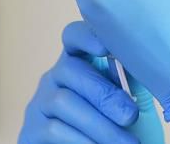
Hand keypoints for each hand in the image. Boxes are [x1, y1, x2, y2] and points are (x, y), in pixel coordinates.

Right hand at [18, 21, 163, 143]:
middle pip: (69, 69)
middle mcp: (55, 77)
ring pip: (63, 102)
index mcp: (80, 62)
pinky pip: (53, 130)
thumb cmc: (121, 127)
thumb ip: (133, 77)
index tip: (105, 48)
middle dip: (104, 94)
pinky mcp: (30, 131)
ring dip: (99, 124)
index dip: (85, 36)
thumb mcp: (134, 100)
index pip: (73, 36)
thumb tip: (139, 56)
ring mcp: (39, 103)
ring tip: (126, 141)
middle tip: (131, 116)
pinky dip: (82, 140)